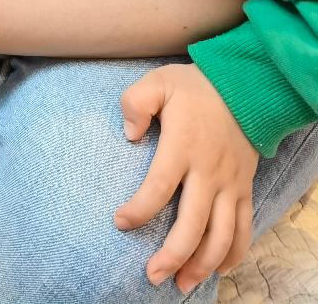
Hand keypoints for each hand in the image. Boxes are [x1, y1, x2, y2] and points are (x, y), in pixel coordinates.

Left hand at [114, 62, 258, 290]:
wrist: (245, 86)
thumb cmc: (195, 87)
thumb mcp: (158, 82)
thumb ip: (136, 103)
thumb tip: (128, 134)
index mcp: (183, 146)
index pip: (159, 187)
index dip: (139, 210)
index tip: (120, 223)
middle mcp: (209, 172)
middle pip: (192, 224)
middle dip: (172, 255)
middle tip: (152, 276)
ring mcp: (230, 184)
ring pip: (221, 235)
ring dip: (202, 264)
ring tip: (182, 284)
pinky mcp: (245, 188)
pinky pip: (244, 228)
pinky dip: (234, 253)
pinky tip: (219, 270)